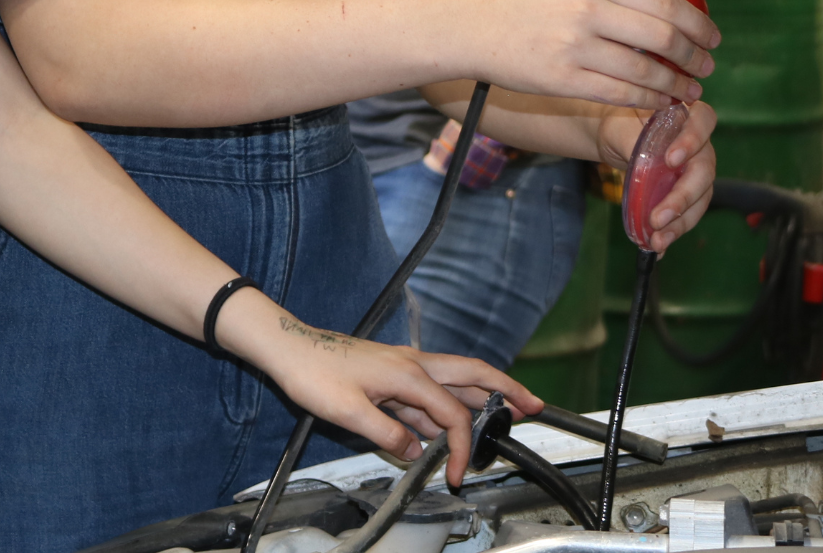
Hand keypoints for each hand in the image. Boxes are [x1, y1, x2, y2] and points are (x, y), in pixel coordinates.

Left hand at [215, 292, 542, 489]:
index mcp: (408, 373)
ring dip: (483, 393)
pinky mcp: (393, 371)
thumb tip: (417, 450)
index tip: (456, 474)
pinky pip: (431, 387)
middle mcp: (413, 363)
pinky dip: (450, 401)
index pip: (453, 413)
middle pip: (473, 373)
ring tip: (508, 408)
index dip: (463, 447)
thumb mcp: (348, 413)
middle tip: (534, 405)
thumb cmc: (313, 372)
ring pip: (456, 377)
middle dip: (507, 389)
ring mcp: (404, 365)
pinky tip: (449, 420)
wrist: (288, 347)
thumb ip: (387, 434)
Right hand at [463, 0, 719, 109]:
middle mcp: (587, 10)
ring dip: (675, 85)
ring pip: (645, 72)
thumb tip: (666, 14)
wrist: (465, 25)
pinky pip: (618, 95)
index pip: (665, 2)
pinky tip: (658, 102)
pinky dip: (646, 101)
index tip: (712, 37)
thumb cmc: (517, 2)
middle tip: (707, 67)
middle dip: (694, 57)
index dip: (698, 24)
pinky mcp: (561, 80)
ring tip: (688, 91)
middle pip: (663, 37)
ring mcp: (574, 47)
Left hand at [599, 100, 717, 253]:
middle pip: (704, 170)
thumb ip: (634, 141)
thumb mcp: (620, 128)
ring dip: (680, 222)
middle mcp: (700, 144)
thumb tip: (644, 168)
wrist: (616, 139)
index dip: (692, 140)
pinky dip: (673, 231)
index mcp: (687, 116)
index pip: (704, 119)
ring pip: (699, 198)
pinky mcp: (687, 194)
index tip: (671, 160)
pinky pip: (687, 214)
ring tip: (657, 240)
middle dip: (682, 197)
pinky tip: (657, 247)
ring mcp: (696, 171)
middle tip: (659, 217)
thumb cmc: (621, 126)